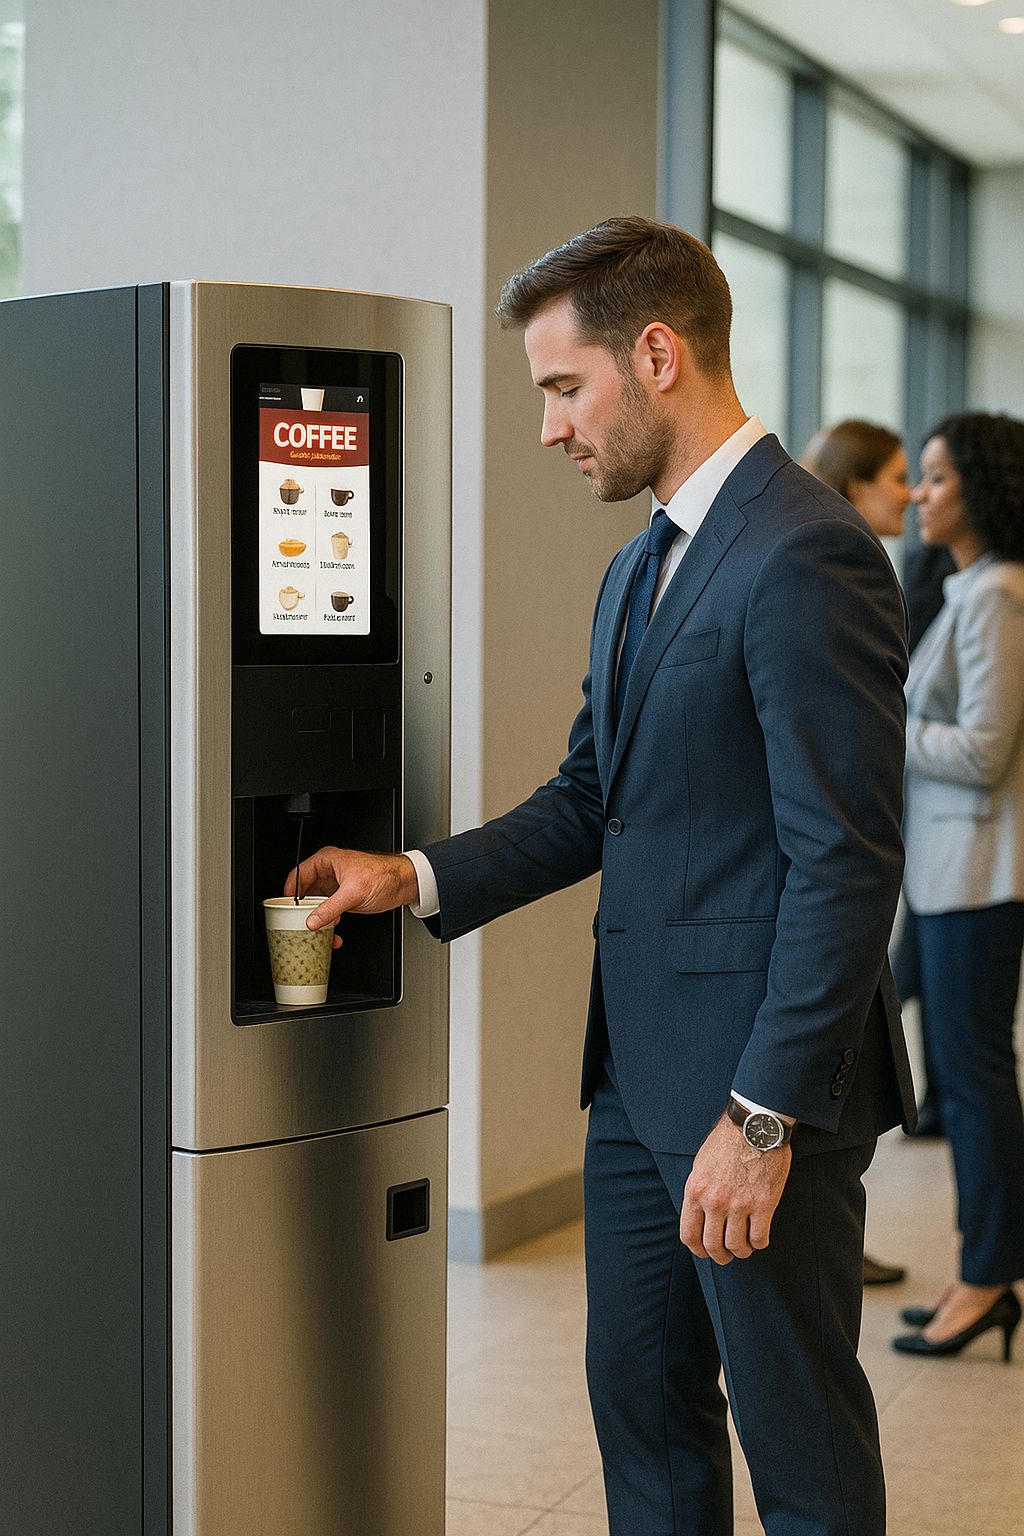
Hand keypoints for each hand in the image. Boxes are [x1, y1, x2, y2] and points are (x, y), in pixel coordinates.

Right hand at [285, 846, 419, 947]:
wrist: (403, 884)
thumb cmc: (384, 875)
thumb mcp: (354, 893)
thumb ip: (331, 908)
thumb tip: (312, 920)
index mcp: (327, 861)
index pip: (298, 875)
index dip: (289, 891)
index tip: (284, 907)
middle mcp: (328, 873)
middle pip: (305, 892)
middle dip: (303, 910)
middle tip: (298, 923)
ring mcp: (335, 887)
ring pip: (316, 904)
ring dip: (317, 919)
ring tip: (317, 931)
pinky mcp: (342, 899)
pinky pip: (328, 912)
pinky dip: (328, 922)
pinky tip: (331, 932)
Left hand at [679, 1113, 791, 1263]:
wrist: (754, 1127)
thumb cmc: (726, 1143)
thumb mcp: (700, 1166)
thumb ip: (698, 1193)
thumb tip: (699, 1217)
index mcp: (695, 1192)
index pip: (689, 1236)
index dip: (698, 1250)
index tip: (705, 1252)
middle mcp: (715, 1202)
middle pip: (713, 1246)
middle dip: (720, 1256)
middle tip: (726, 1256)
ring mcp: (739, 1205)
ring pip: (737, 1246)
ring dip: (741, 1251)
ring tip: (744, 1246)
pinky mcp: (763, 1204)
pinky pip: (760, 1238)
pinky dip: (759, 1243)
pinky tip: (759, 1236)